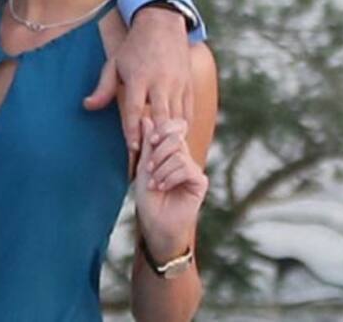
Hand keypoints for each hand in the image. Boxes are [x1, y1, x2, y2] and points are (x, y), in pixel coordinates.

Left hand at [85, 6, 190, 151]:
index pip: (135, 108)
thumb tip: (87, 106)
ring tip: (165, 157)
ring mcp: (178, 84)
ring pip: (178, 117)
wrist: (162, 24)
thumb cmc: (133, 47)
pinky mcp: (189, 85)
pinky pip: (188, 112)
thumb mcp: (114, 63)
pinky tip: (177, 142)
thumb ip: (103, 88)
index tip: (132, 149)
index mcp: (140, 77)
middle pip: (161, 116)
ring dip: (172, 138)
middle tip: (152, 160)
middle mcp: (161, 82)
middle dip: (157, 139)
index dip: (133, 130)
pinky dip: (183, 128)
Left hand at [133, 118, 206, 260]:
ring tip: (154, 183)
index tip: (151, 141)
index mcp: (170, 151)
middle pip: (176, 137)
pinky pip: (187, 169)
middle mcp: (184, 157)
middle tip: (149, 168)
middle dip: (159, 151)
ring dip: (161, 169)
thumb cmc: (148, 198)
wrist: (155, 224)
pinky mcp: (200, 182)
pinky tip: (162, 187)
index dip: (163, 129)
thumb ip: (147, 144)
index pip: (174, 127)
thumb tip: (146, 118)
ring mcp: (193, 169)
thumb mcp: (143, 167)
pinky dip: (170, 177)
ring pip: (179, 154)